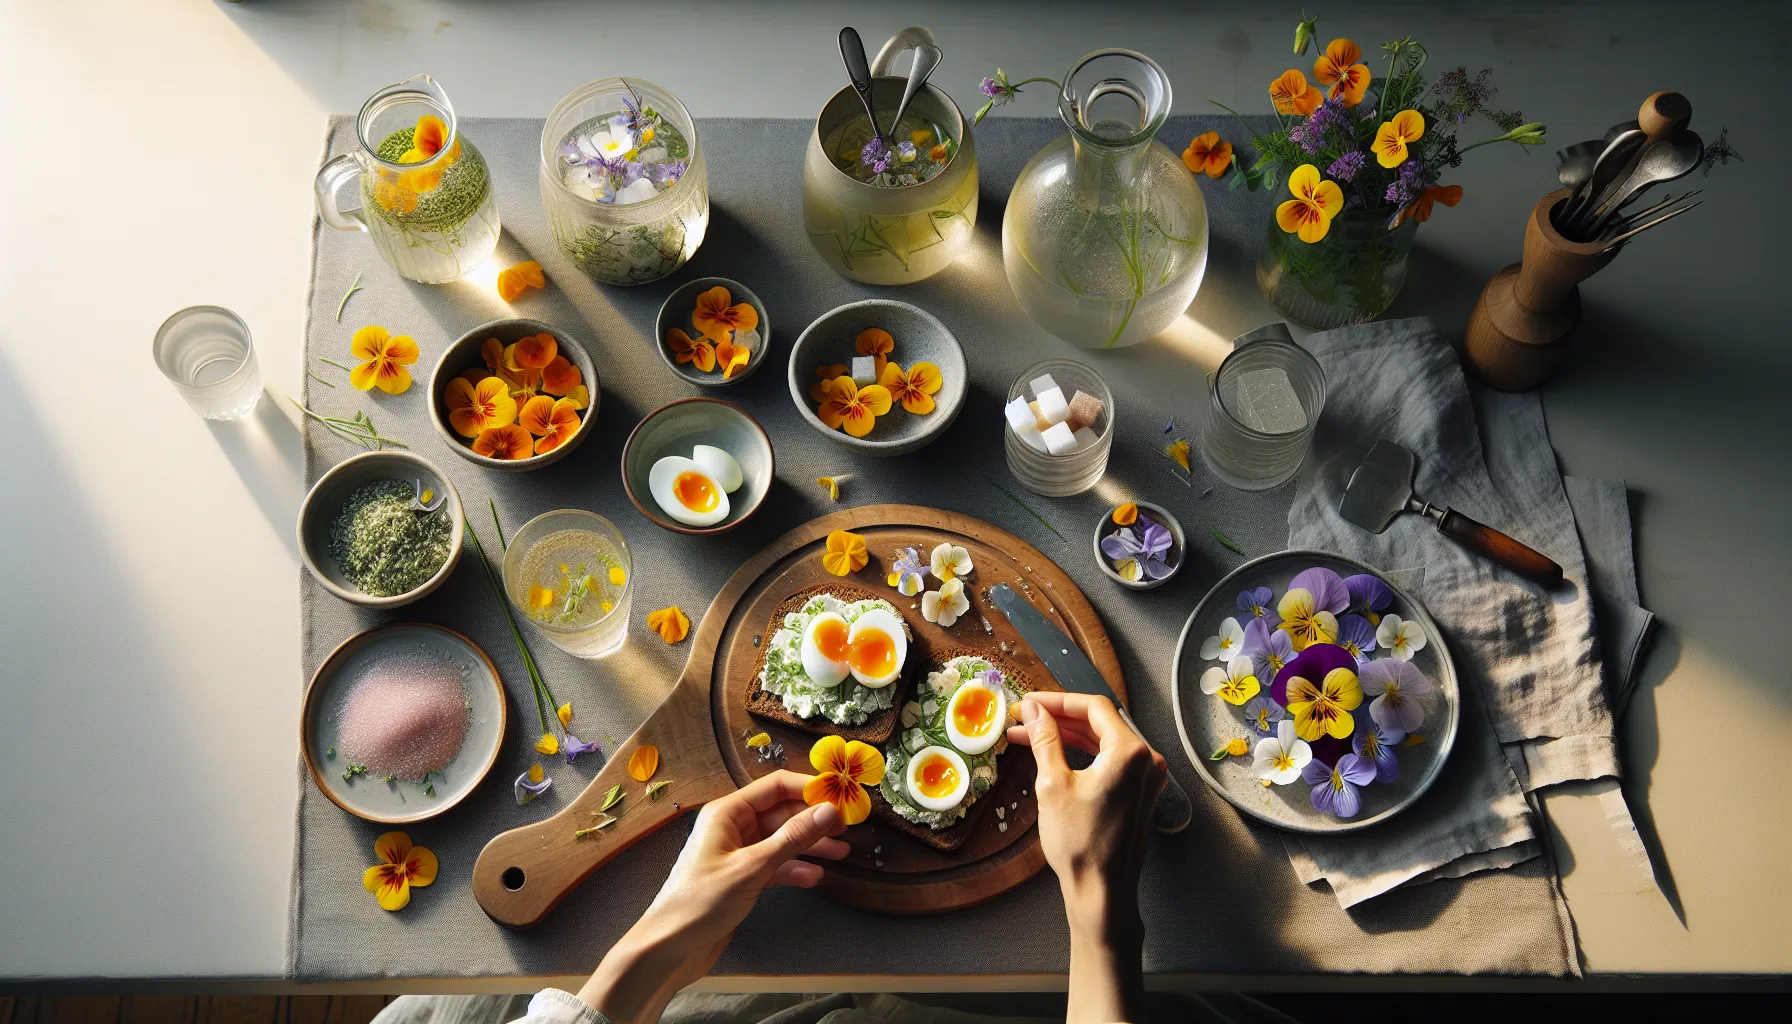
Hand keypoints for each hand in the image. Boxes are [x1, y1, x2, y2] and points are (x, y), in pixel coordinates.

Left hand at [577, 770, 847, 1023]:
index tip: (842, 796)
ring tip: (842, 852)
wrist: (669, 948)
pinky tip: (815, 877)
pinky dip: (794, 870)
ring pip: (780, 841)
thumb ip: (793, 838)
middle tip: (847, 828)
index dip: (809, 789)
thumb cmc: (702, 901)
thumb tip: (830, 811)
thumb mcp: (753, 867)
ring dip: (809, 846)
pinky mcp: (740, 880)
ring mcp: (737, 854)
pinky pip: (774, 866)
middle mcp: (732, 828)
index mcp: (727, 813)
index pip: (775, 787)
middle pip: (781, 814)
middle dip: (813, 820)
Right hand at [1007, 691, 1165, 1023]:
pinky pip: (1109, 763)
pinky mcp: (1140, 795)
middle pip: (1099, 723)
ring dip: (1067, 737)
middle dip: (1058, 719)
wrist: (1102, 892)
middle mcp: (1147, 760)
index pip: (1093, 707)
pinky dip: (1081, 757)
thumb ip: (1045, 739)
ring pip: (1102, 743)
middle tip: (1024, 720)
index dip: (1057, 701)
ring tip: (1028, 738)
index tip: (1029, 704)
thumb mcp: (1053, 784)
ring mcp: (1147, 779)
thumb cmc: (1079, 843)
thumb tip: (1033, 711)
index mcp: (1130, 751)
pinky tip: (1053, 757)